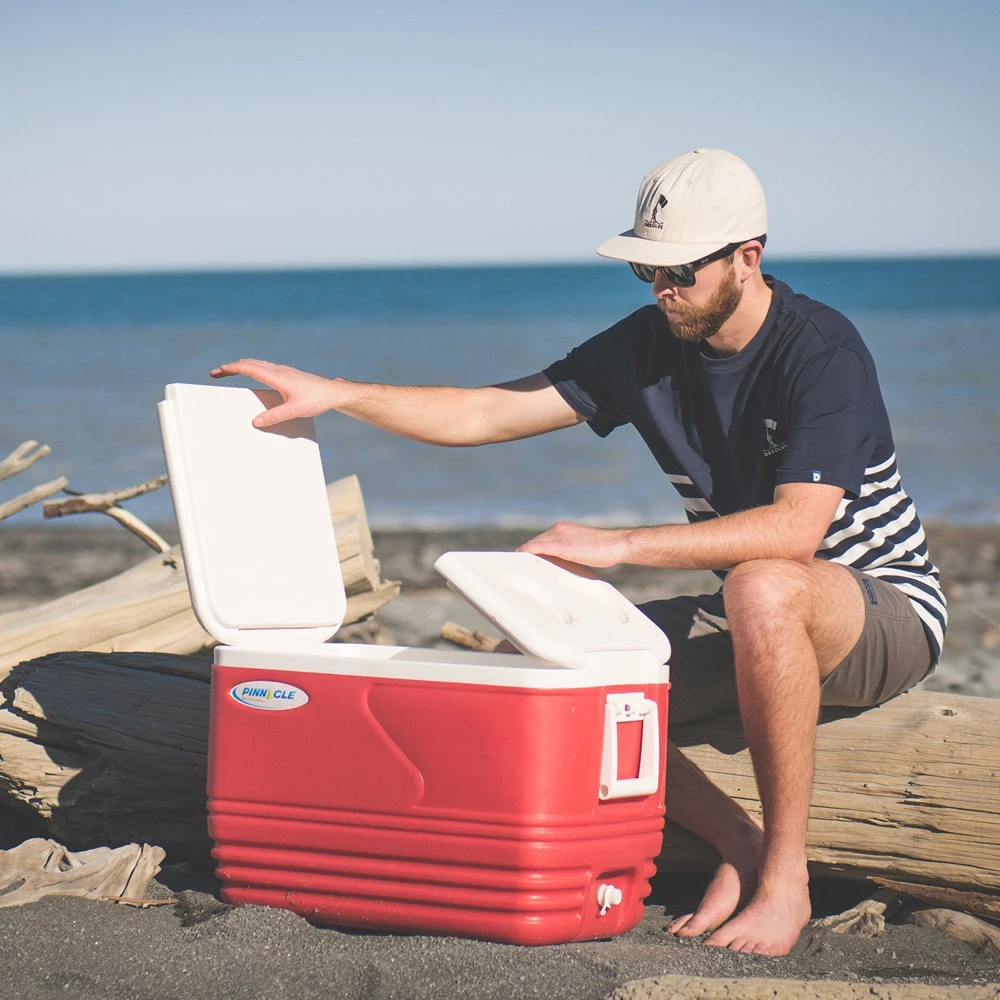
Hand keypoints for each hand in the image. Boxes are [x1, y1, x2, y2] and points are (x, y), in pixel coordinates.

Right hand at [210, 359, 339, 427]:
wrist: (333, 392)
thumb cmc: (316, 399)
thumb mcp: (295, 411)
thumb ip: (274, 417)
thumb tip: (256, 422)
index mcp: (278, 377)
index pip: (249, 368)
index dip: (232, 368)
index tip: (218, 370)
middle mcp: (279, 370)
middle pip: (250, 363)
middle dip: (232, 366)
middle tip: (217, 372)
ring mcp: (284, 370)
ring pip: (258, 363)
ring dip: (242, 365)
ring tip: (230, 371)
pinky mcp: (288, 374)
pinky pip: (265, 366)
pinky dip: (253, 367)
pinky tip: (253, 373)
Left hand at [518, 521, 630, 569]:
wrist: (617, 544)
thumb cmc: (604, 549)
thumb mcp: (581, 549)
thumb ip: (568, 552)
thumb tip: (560, 564)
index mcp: (562, 528)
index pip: (541, 540)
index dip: (532, 551)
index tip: (524, 560)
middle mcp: (558, 528)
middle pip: (535, 543)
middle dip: (527, 555)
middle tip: (516, 567)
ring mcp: (559, 535)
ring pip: (534, 545)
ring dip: (525, 555)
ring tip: (515, 566)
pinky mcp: (561, 545)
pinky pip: (538, 548)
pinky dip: (528, 552)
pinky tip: (520, 558)